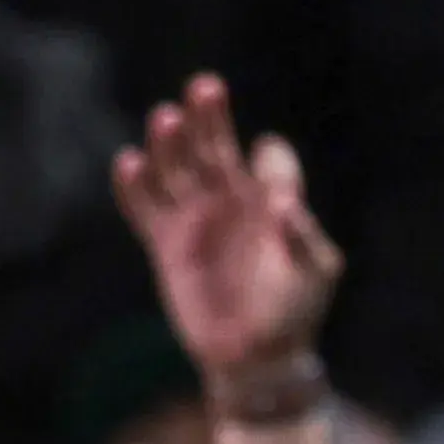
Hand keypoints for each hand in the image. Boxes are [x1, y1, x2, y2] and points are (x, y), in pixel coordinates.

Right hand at [112, 73, 344, 373]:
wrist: (255, 356)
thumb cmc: (294, 311)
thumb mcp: (316, 272)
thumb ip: (302, 235)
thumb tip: (280, 202)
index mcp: (271, 200)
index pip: (269, 160)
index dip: (270, 158)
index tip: (265, 163)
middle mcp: (230, 201)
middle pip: (214, 148)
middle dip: (209, 118)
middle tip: (204, 87)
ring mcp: (194, 220)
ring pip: (176, 170)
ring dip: (170, 143)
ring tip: (166, 118)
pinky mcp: (164, 245)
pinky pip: (143, 209)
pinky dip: (133, 187)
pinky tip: (128, 161)